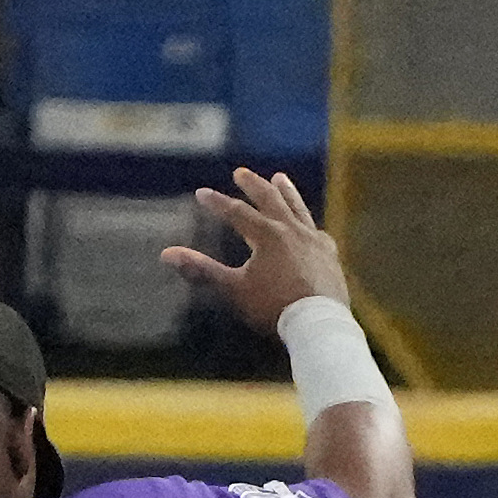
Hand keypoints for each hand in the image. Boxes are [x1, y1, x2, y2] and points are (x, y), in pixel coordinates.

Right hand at [164, 168, 350, 330]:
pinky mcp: (330, 255)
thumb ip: (202, 269)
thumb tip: (166, 254)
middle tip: (241, 173)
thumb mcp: (234, 289)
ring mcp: (314, 240)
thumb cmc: (274, 307)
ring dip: (287, 192)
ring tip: (280, 178)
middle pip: (269, 199)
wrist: (318, 324)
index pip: (236, 211)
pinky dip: (309, 225)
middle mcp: (291, 229)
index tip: (202, 193)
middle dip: (253, 185)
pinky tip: (310, 226)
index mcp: (266, 234)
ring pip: (297, 208)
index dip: (217, 202)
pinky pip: (318, 232)